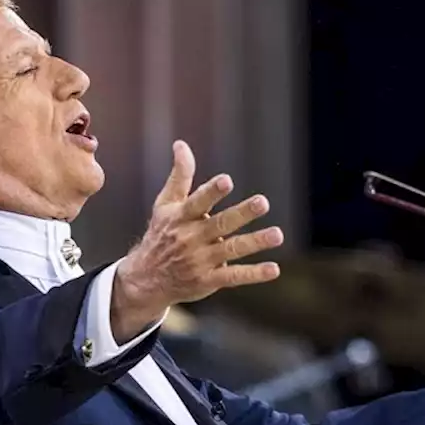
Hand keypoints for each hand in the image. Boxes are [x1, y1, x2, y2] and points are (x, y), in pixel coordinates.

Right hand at [111, 141, 283, 341]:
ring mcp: (201, 261)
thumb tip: (181, 144)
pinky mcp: (209, 280)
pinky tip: (274, 269)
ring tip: (278, 235)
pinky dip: (254, 274)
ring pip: (232, 250)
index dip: (211, 192)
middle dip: (242, 213)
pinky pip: (234, 276)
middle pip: (220, 224)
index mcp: (181, 217)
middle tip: (263, 202)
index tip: (227, 181)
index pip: (197, 202)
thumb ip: (180, 176)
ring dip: (255, 242)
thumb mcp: (165, 205)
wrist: (147, 279)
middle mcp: (191, 238)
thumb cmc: (162, 234)